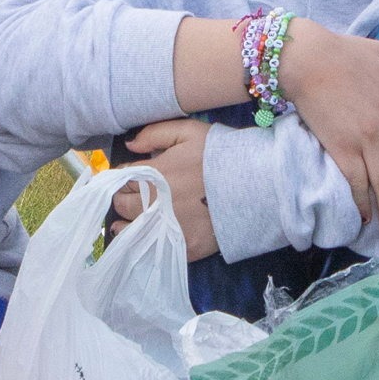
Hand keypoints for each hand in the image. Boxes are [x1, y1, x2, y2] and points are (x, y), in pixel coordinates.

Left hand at [120, 118, 219, 259]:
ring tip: (127, 221)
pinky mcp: (183, 246)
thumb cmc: (220, 155)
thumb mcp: (189, 132)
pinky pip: (153, 248)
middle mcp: (154, 204)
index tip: (132, 178)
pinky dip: (145, 242)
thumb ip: (154, 134)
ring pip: (131, 229)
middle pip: (123, 204)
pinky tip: (145, 236)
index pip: (123, 177)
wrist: (255, 185)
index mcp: (153, 175)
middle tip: (131, 196)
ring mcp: (168, 228)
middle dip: (124, 197)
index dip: (126, 176)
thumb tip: (130, 145)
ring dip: (126, 223)